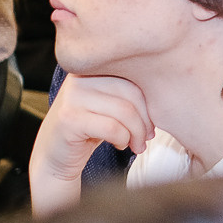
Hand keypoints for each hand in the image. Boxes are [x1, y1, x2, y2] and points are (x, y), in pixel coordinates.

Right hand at [29, 74, 153, 214]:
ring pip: (124, 111)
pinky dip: (122, 140)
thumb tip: (167, 96)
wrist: (56, 156)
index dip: (150, 101)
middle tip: (147, 138)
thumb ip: (130, 91)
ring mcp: (72, 95)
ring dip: (136, 133)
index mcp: (93, 66)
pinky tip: (118, 144)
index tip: (153, 122)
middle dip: (145, 120)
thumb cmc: (91, 127)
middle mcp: (80, 76)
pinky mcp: (68, 118)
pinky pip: (111, 128)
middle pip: (132, 93)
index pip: (135, 75)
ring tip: (135, 144)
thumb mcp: (112, 103)